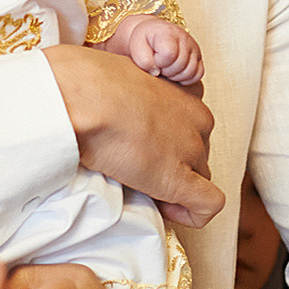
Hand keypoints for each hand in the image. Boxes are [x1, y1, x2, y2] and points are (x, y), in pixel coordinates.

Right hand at [44, 44, 223, 227]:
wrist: (82, 98)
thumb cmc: (86, 83)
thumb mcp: (119, 74)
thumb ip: (131, 92)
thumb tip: (118, 105)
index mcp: (183, 91)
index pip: (193, 122)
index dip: (173, 141)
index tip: (148, 147)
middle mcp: (196, 118)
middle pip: (198, 151)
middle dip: (175, 165)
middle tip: (140, 171)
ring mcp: (191, 149)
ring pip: (202, 176)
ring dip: (178, 187)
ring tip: (144, 189)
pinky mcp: (179, 178)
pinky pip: (207, 204)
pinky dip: (192, 213)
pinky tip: (168, 210)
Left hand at [116, 15, 203, 86]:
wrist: (152, 33)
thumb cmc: (144, 40)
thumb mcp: (136, 46)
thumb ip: (143, 60)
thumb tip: (156, 73)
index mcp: (168, 33)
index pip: (169, 54)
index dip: (159, 62)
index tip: (153, 58)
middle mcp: (184, 38)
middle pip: (180, 65)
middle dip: (166, 70)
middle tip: (158, 65)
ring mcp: (193, 48)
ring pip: (191, 72)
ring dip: (176, 76)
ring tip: (166, 68)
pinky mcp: (198, 57)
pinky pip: (198, 74)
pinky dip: (187, 78)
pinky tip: (175, 72)